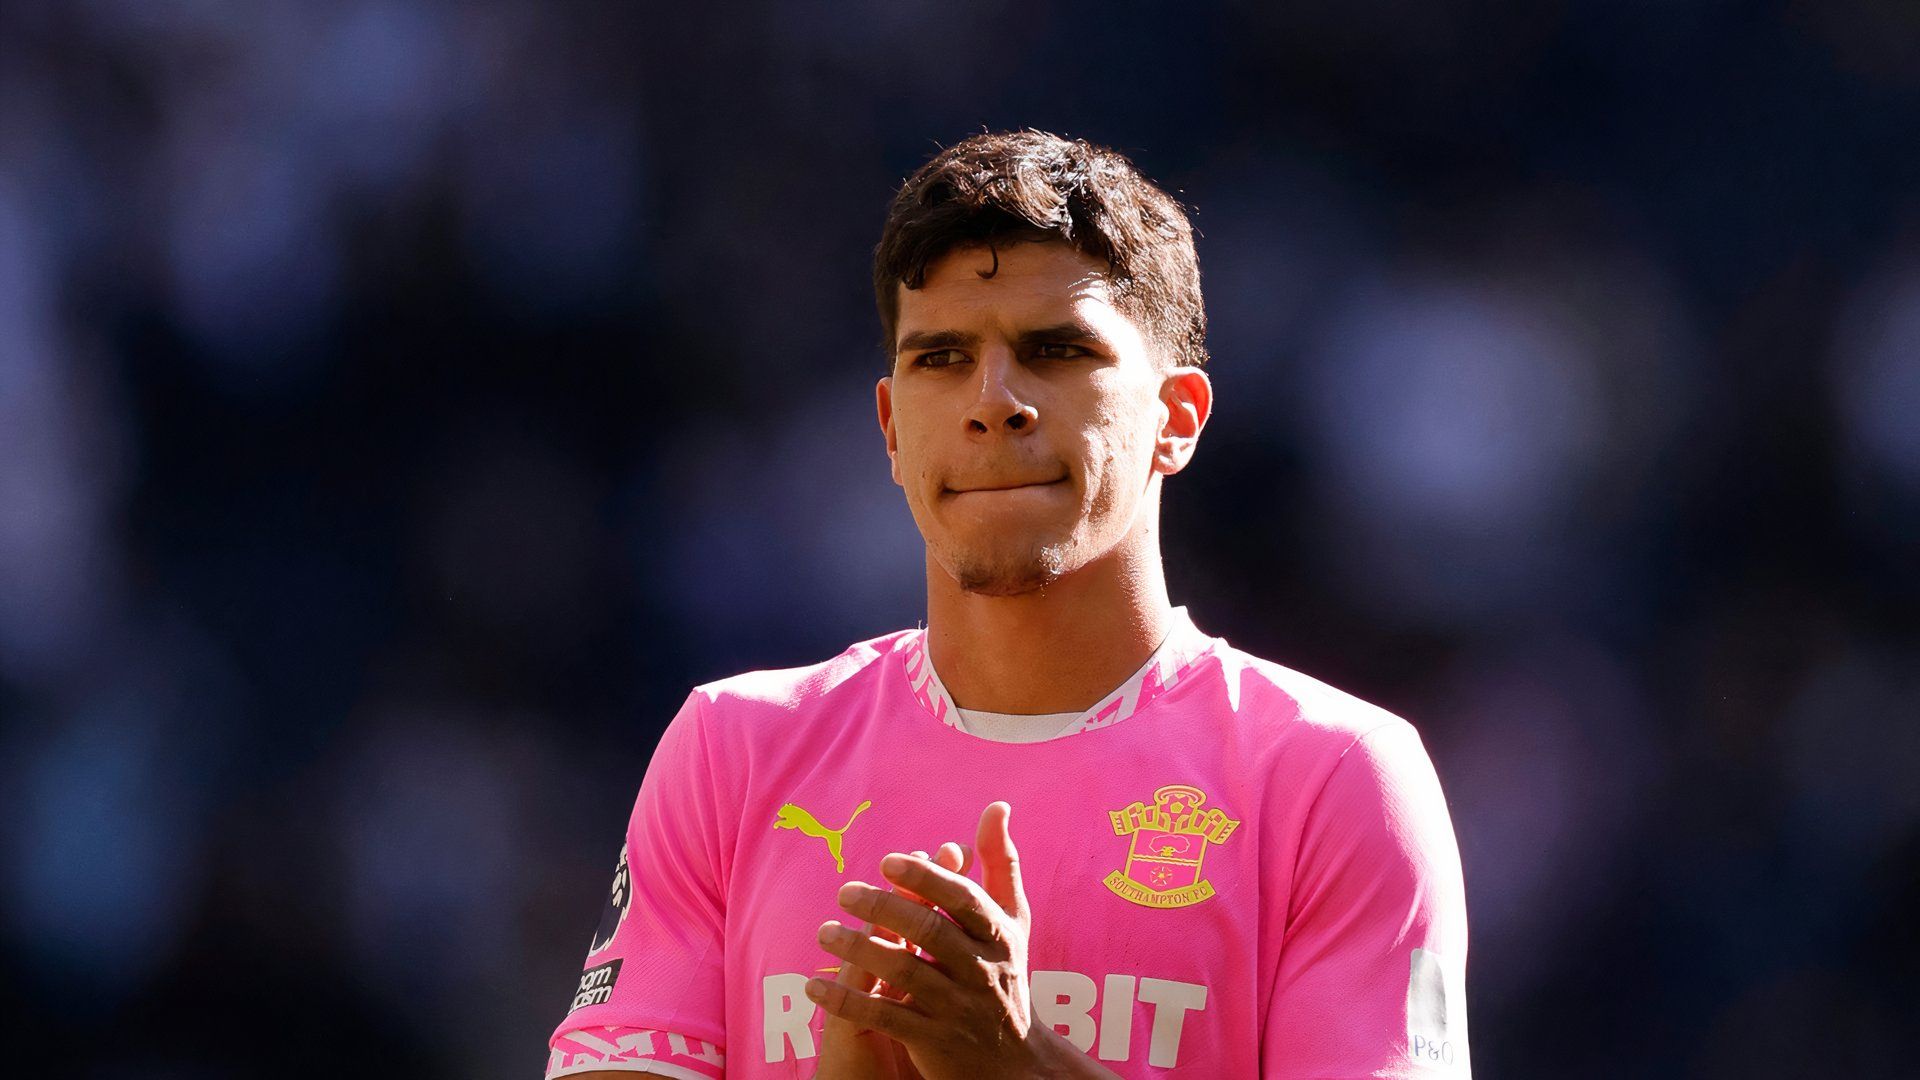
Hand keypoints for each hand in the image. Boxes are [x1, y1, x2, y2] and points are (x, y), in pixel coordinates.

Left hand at [807, 802, 1054, 1079]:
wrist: (1016, 1064)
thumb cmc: (1007, 976)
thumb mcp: (1012, 921)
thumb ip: (1000, 863)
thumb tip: (997, 805)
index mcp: (998, 935)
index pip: (964, 900)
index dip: (927, 879)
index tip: (888, 861)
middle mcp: (982, 970)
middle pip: (933, 934)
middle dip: (887, 910)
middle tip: (845, 891)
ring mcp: (958, 1008)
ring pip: (906, 974)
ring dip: (861, 950)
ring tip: (823, 932)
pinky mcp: (934, 1041)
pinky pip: (886, 1016)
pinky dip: (848, 1001)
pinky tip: (815, 987)